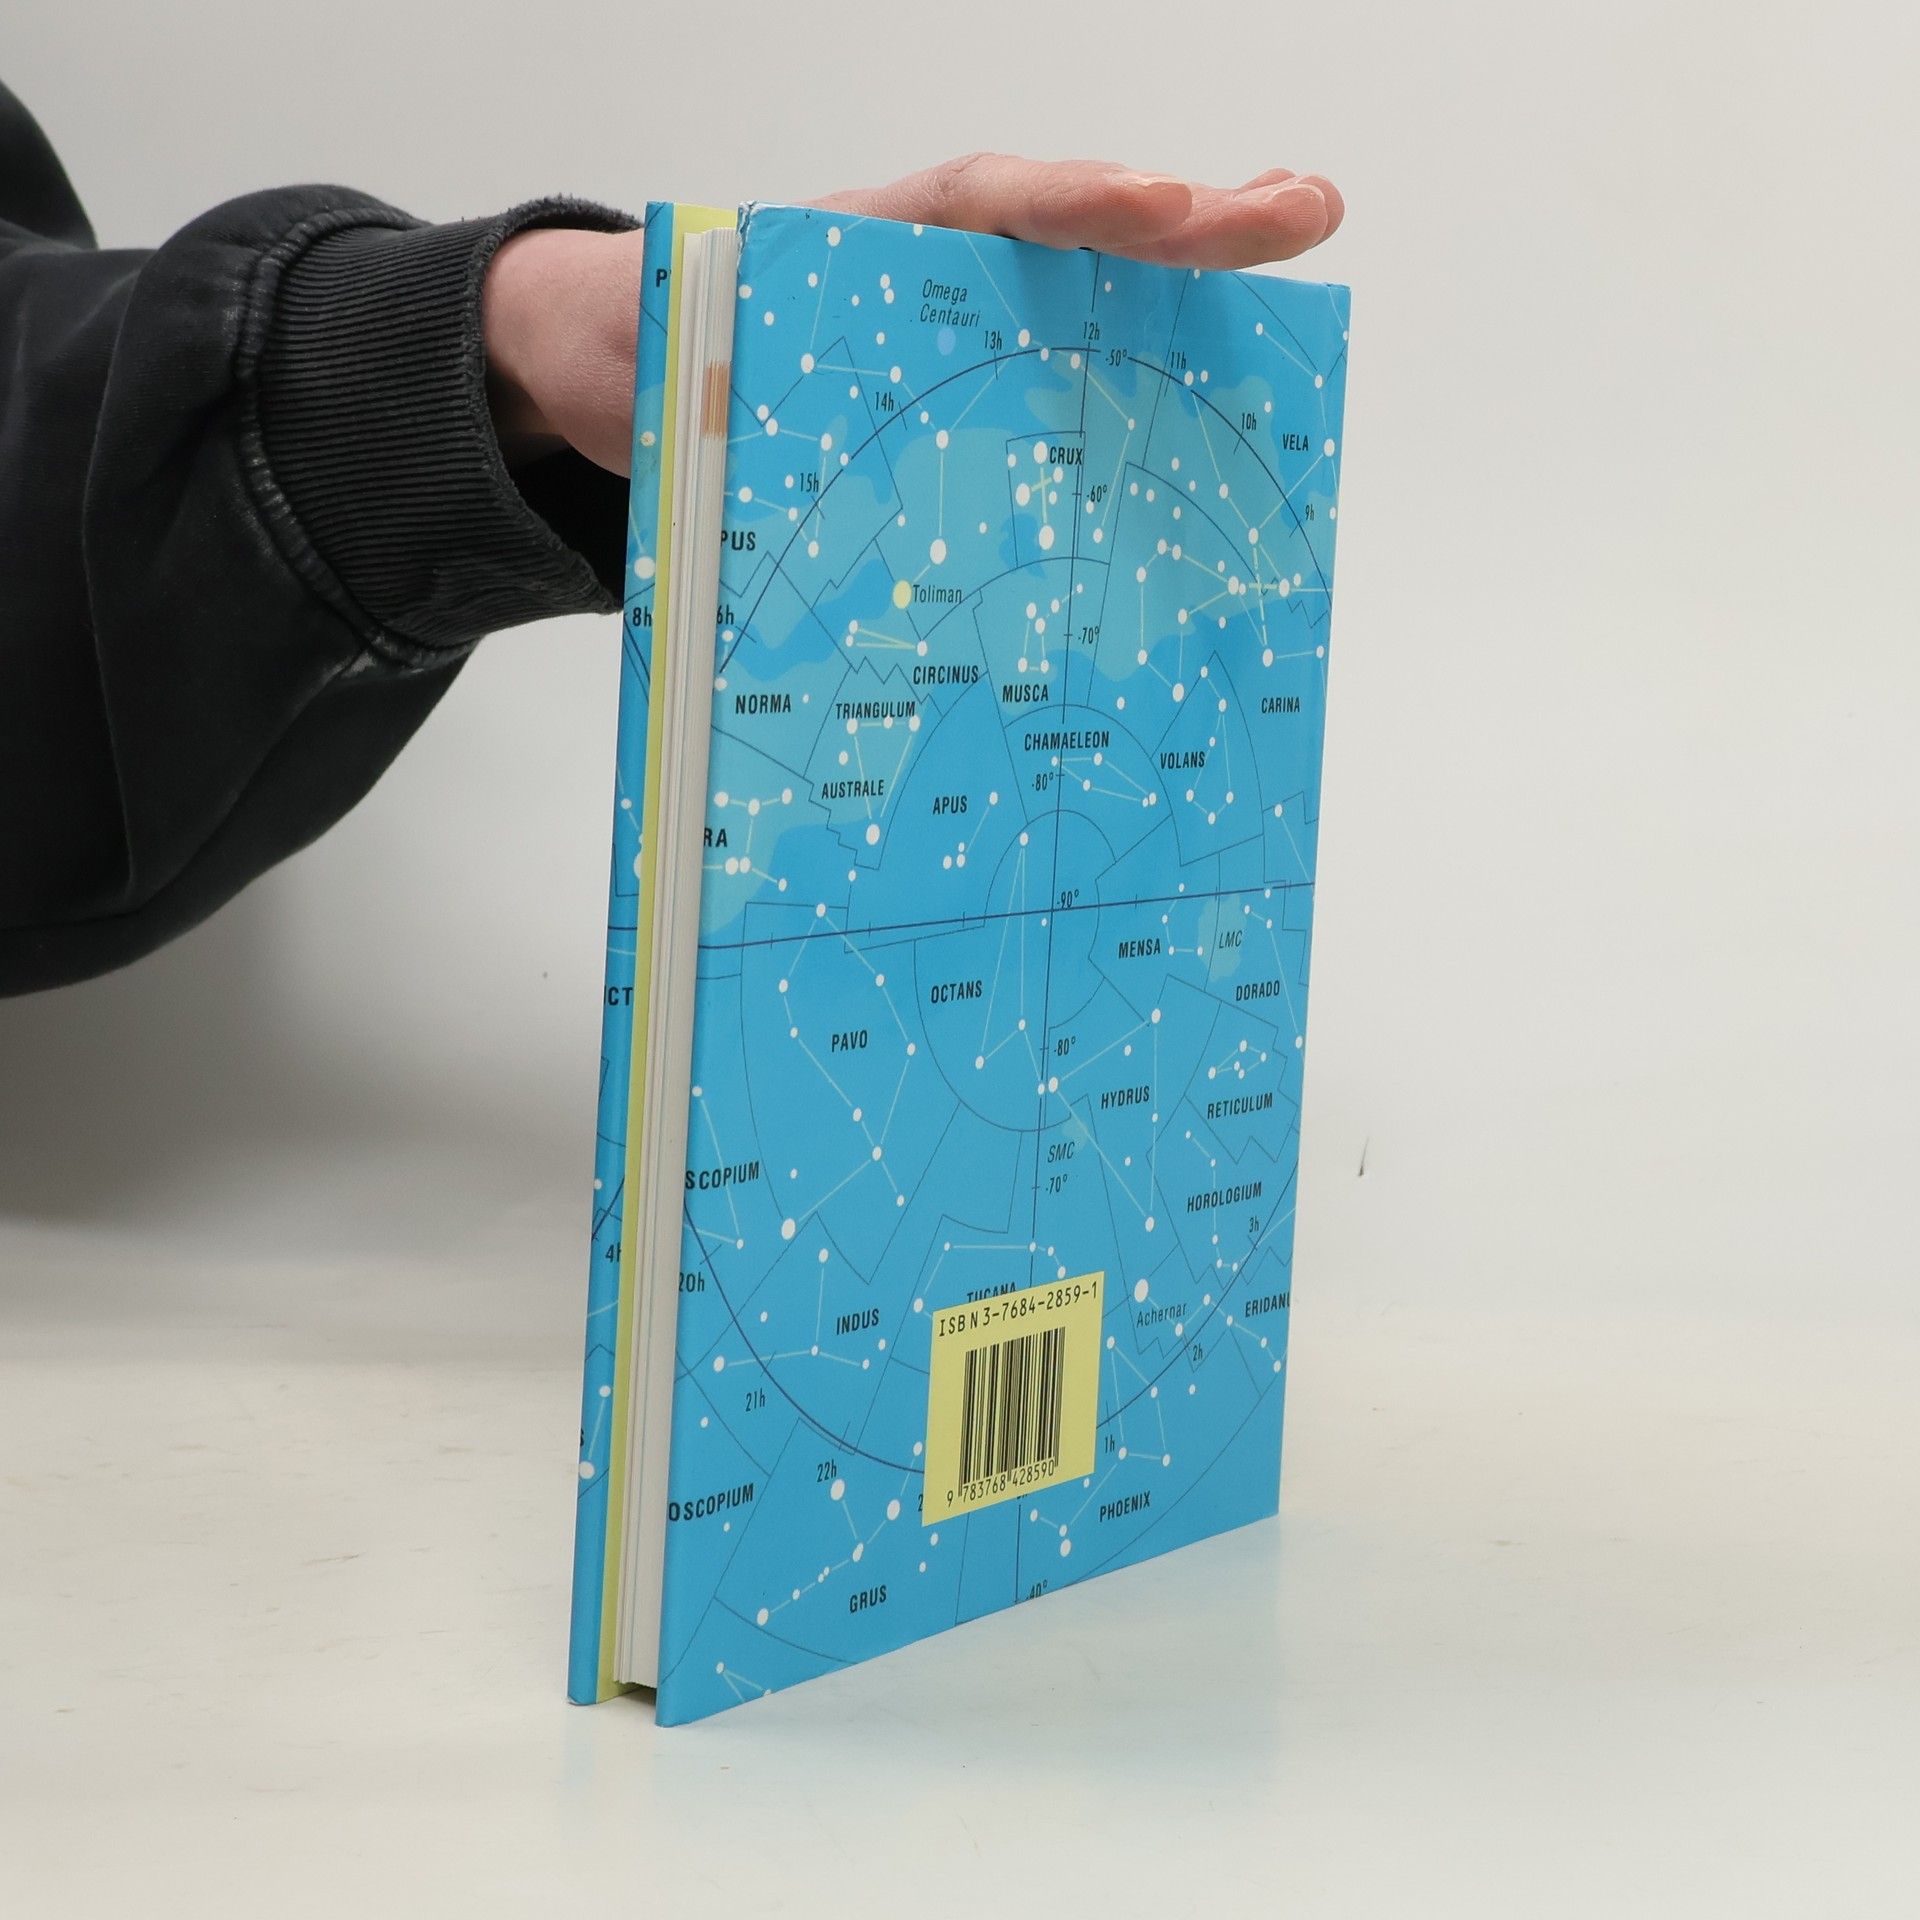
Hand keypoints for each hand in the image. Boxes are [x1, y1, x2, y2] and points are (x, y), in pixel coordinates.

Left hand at [483, 157, 1343, 474]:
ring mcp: (974, 323)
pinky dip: (1158, 366)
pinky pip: (1077, 370)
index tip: (1151, 212)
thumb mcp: (659, 348)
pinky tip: (1231, 387)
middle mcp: (942, 272)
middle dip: (1187, 220)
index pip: (980, 206)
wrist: (651, 379)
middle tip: (1297, 207)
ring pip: (1096, 291)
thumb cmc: (668, 346)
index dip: (1066, 209)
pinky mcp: (984, 384)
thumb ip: (690, 369)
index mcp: (869, 248)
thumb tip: (700, 418)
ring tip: (1304, 220)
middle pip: (1075, 230)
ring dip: (1201, 268)